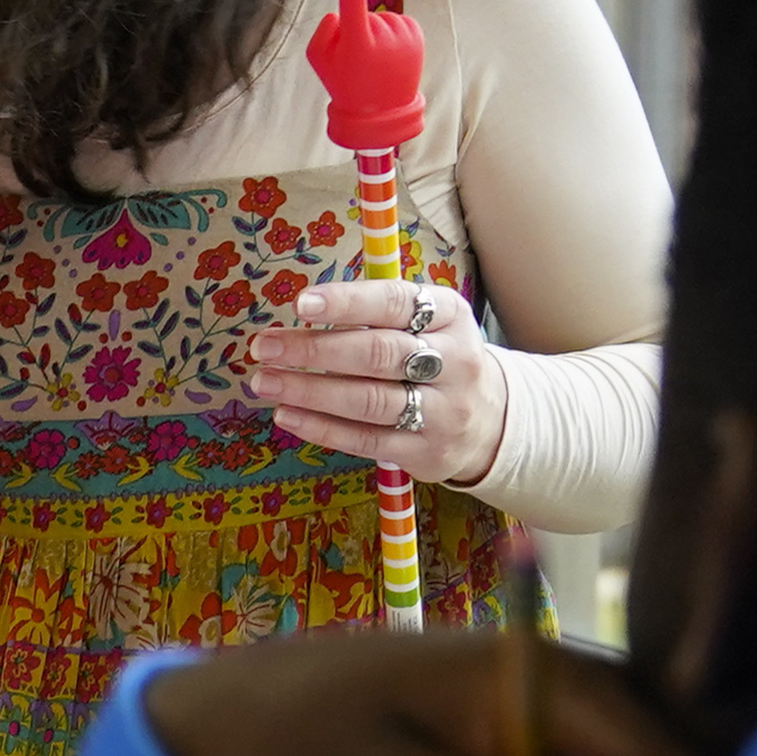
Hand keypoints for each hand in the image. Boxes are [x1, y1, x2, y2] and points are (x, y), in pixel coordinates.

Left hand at [242, 278, 506, 483]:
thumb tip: (306, 307)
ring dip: (309, 390)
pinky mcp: (426, 452)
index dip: (348, 303)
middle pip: (378, 354)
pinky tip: (287, 414)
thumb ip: (380, 312)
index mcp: (451, 316)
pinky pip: (366, 440)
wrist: (491, 422)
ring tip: (264, 381)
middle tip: (265, 346)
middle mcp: (454, 362)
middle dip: (314, 349)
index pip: (396, 303)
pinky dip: (321, 427)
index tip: (301, 303)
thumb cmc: (438, 360)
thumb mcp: (431, 322)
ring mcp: (443, 411)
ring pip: (369, 400)